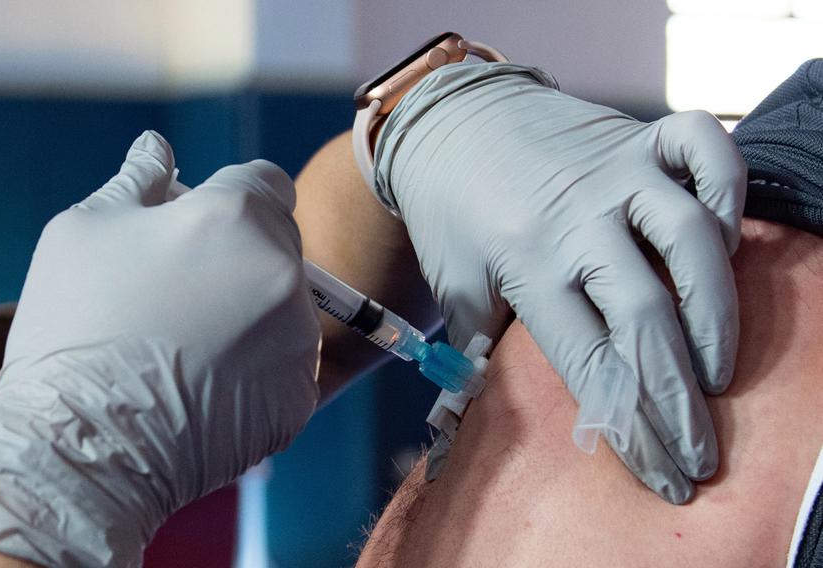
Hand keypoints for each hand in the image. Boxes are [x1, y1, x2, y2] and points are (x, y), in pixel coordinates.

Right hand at [0, 131, 319, 565]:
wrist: (81, 446)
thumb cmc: (74, 327)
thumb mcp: (85, 231)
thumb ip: (137, 180)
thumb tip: (157, 144)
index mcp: (237, 215)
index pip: (266, 182)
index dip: (235, 198)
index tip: (204, 226)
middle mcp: (284, 271)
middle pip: (281, 243)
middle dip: (242, 253)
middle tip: (183, 293)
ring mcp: (298, 338)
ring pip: (286, 306)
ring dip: (252, 313)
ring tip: (188, 347)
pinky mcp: (300, 396)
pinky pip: (286, 367)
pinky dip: (258, 371)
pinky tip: (206, 387)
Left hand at [374, 63, 745, 503]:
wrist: (451, 122)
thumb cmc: (454, 218)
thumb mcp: (456, 289)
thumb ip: (480, 351)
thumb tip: (473, 427)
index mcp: (526, 263)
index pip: (588, 360)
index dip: (630, 427)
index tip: (664, 477)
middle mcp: (577, 219)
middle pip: (644, 314)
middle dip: (679, 398)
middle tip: (702, 454)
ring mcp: (615, 172)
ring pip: (689, 237)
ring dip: (715, 310)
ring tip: (718, 372)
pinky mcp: (639, 136)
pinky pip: (703, 147)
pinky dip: (728, 186)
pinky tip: (731, 240)